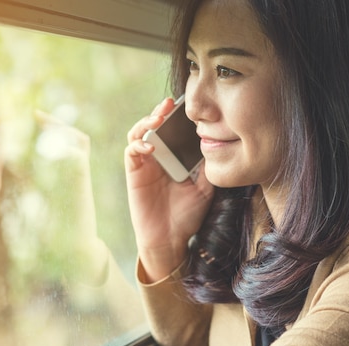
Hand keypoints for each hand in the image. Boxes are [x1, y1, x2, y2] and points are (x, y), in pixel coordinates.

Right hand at [124, 98, 214, 281]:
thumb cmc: (187, 214)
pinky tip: (150, 147)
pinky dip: (139, 145)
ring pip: (139, 133)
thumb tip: (217, 142)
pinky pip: (131, 151)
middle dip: (160, 111)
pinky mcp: (134, 173)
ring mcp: (145, 163)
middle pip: (155, 125)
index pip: (174, 129)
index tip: (189, 104)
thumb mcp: (205, 187)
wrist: (170, 239)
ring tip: (158, 117)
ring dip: (146, 122)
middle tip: (170, 103)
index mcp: (175, 157)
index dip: (177, 115)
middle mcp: (159, 156)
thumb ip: (207, 166)